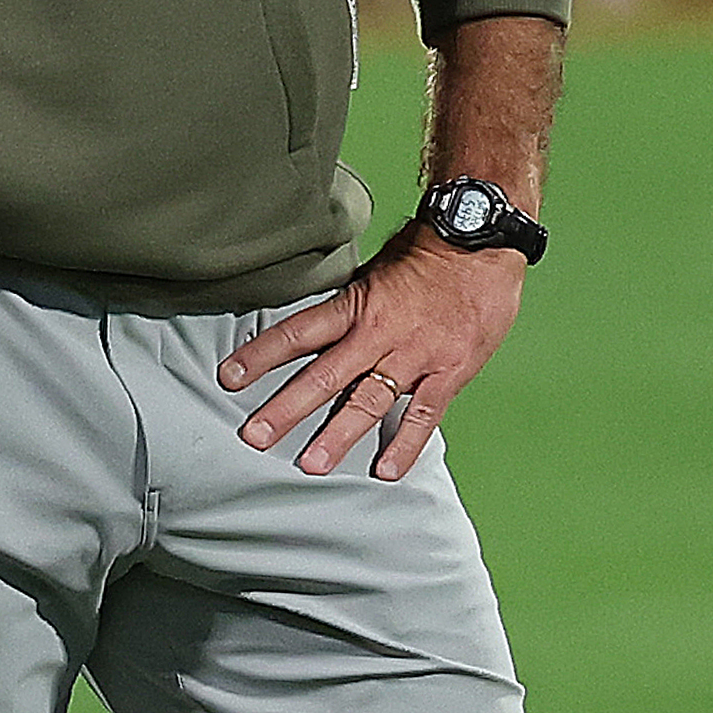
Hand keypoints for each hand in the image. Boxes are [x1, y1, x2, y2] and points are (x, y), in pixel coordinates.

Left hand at [219, 226, 527, 480]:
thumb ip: (351, 301)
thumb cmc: (428, 251)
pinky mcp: (448, 371)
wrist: (482, 241)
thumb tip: (317, 322)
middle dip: (287, 408)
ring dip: (337, 435)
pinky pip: (423, 414)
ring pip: (368, 401)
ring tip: (311, 465)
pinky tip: (384, 470)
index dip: (261, 355)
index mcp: (357, 304)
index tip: (229, 377)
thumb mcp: (377, 268)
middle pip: (324, 376)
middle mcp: (379, 333)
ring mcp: (415, 355)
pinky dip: (405, 445)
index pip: (298, 333)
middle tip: (255, 436)